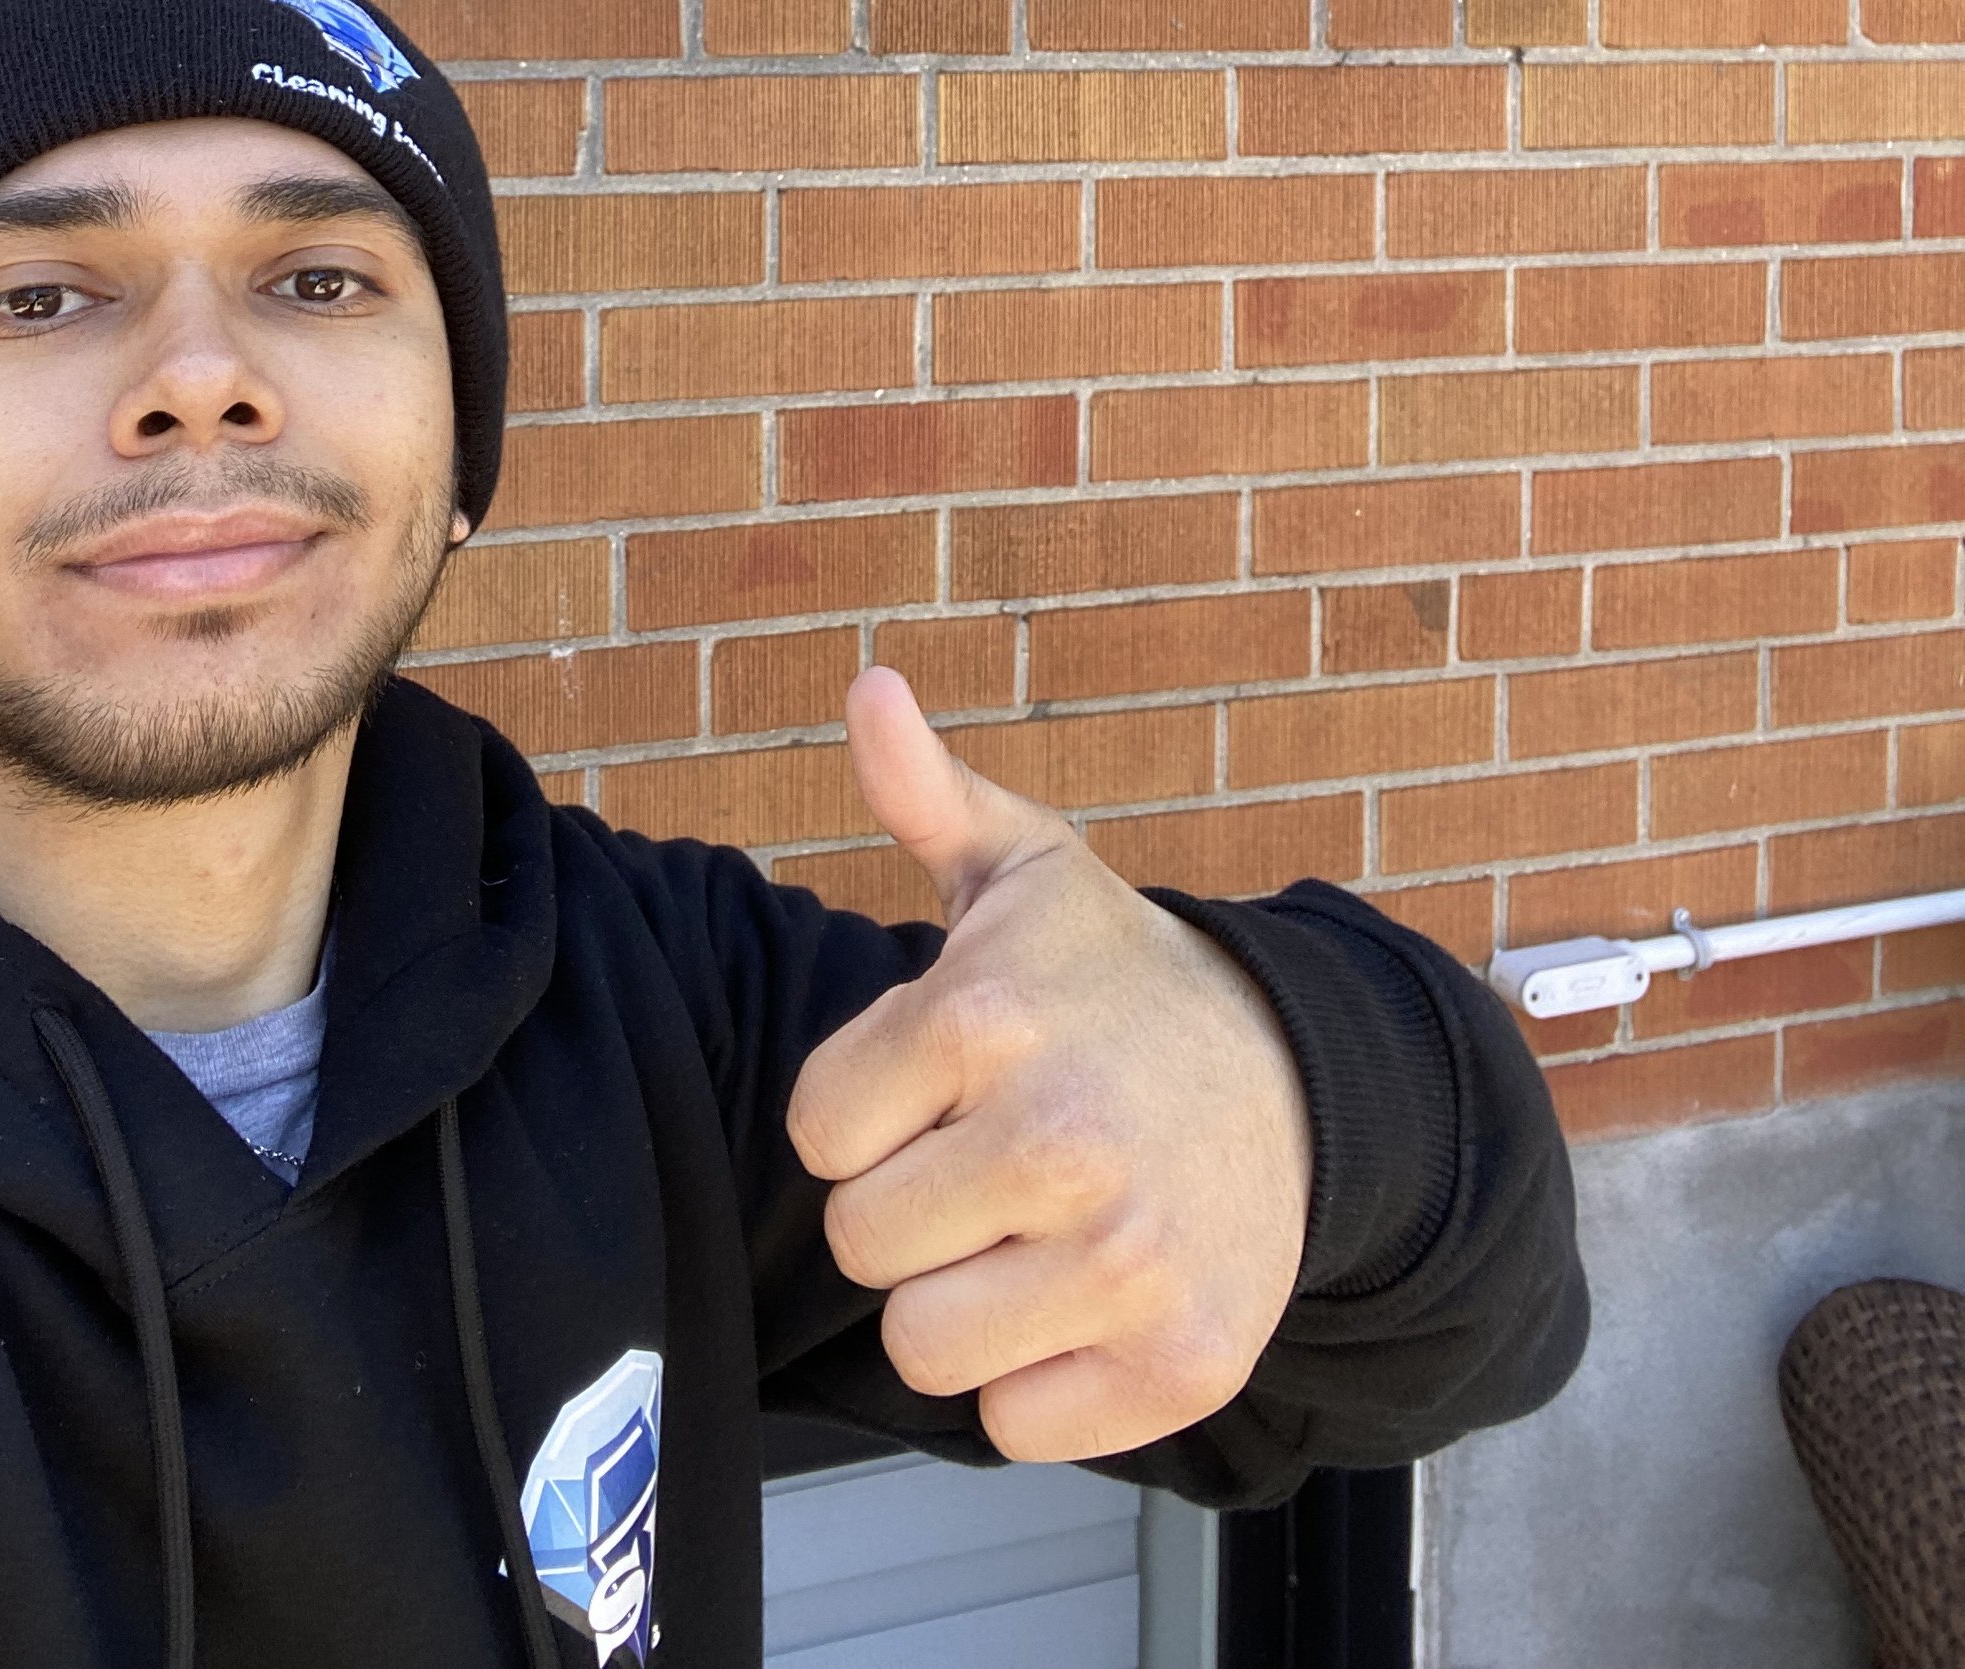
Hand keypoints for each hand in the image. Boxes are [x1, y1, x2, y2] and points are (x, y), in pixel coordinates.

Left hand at [786, 668, 1313, 1462]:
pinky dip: (1037, 1379)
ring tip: (1027, 1228)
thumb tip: (867, 686)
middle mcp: (1058, 1141)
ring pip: (924, 1350)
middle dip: (909, 1208)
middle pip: (863, 1248)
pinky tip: (1082, 1295)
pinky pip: (1014, 1426)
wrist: (1293, 1083)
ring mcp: (1125, 1262)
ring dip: (962, 1301)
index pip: (819, 1136)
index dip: (867, 1114)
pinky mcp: (1178, 1364)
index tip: (940, 1085)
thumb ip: (924, 792)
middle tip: (986, 1158)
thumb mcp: (1022, 871)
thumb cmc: (1115, 981)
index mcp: (988, 1018)